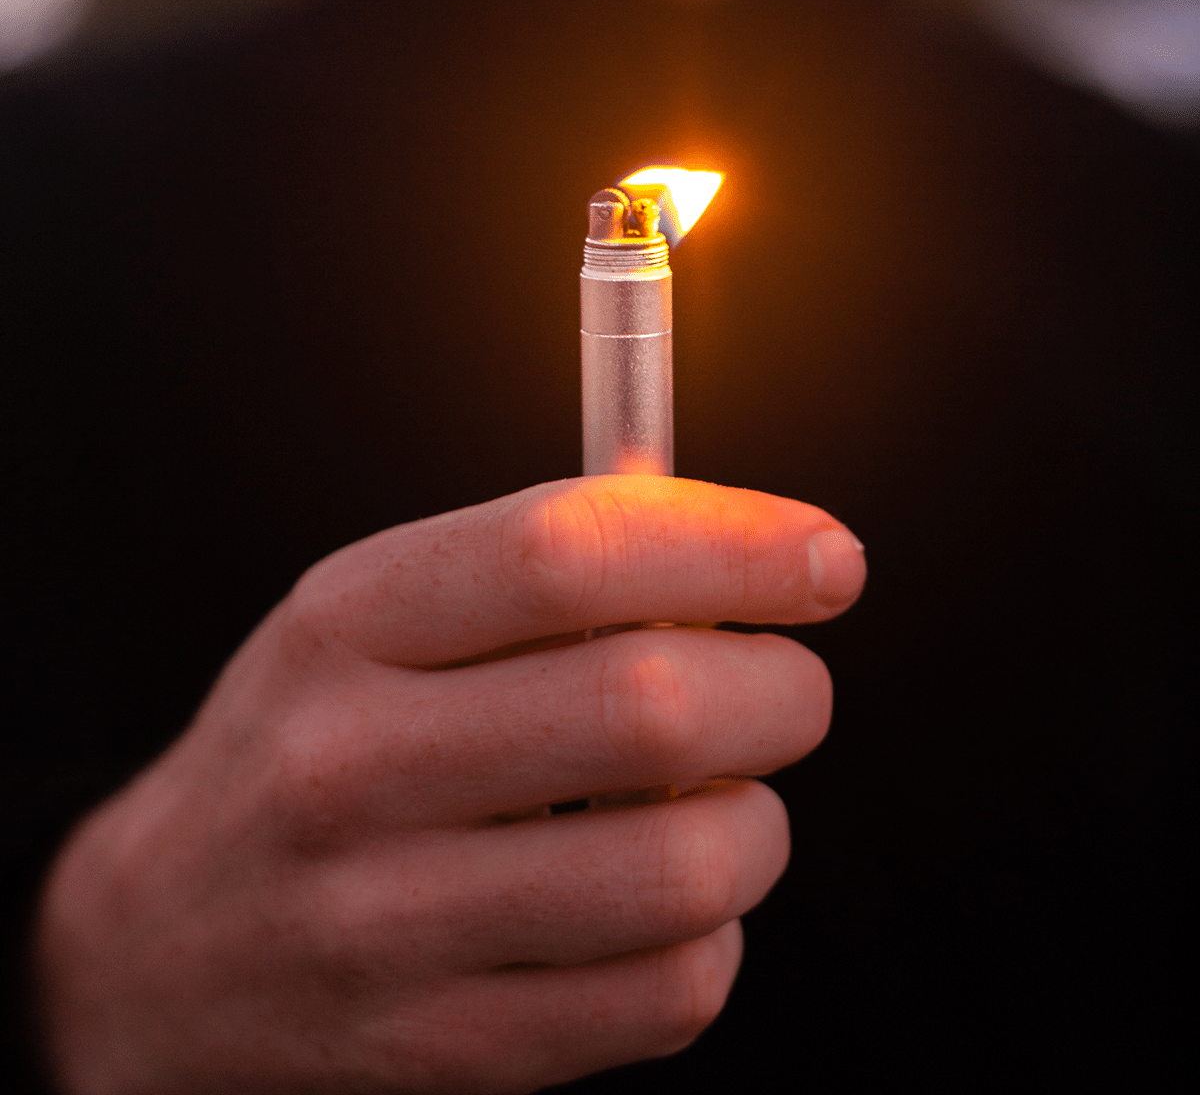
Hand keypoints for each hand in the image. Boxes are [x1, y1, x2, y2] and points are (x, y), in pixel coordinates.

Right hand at [36, 475, 864, 1093]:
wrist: (158, 942)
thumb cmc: (314, 742)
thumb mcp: (377, 615)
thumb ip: (544, 569)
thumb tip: (751, 553)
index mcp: (347, 624)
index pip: (565, 553)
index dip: (730, 541)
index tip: (826, 557)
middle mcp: (354, 767)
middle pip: (653, 707)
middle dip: (783, 689)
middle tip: (782, 687)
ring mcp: (391, 924)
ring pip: (687, 866)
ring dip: (756, 822)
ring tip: (710, 801)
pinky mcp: (446, 1048)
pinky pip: (671, 990)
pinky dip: (712, 931)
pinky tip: (657, 900)